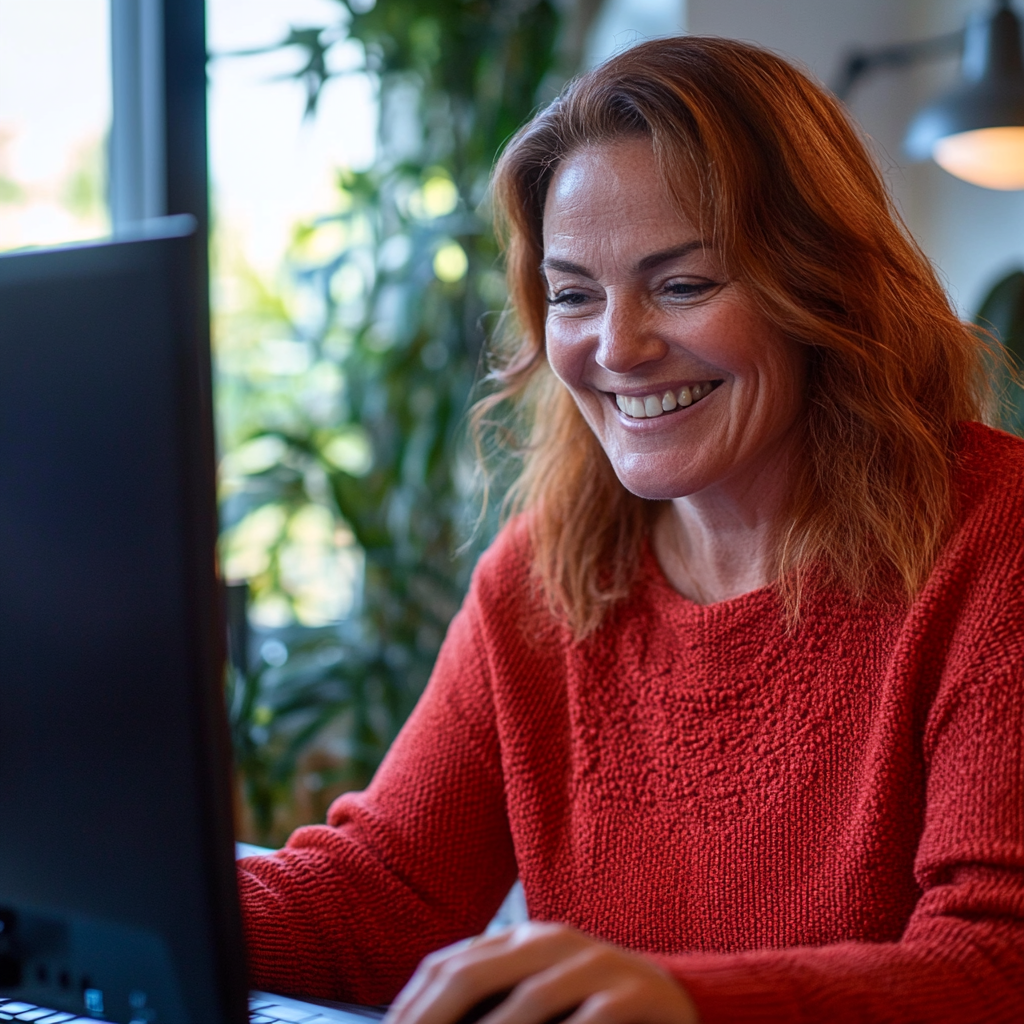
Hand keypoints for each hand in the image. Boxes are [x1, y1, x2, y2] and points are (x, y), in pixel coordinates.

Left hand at [383, 922, 698, 1023]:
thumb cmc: (592, 1005)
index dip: (411, 1007)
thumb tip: (420, 1023)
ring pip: (526, 1001)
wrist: (680, 1000)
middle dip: (431, 1023)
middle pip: (471, 976)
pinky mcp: (631, 993)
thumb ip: (491, 1001)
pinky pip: (587, 1022)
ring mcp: (593, 963)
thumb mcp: (537, 993)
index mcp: (520, 937)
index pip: (445, 965)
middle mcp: (550, 940)